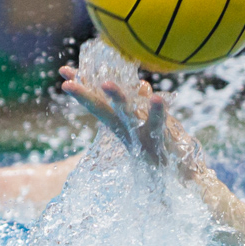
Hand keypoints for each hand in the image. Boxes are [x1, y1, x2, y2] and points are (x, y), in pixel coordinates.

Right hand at [59, 65, 187, 169]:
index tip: (63, 70)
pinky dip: (157, 110)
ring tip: (105, 83)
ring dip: (116, 99)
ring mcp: (140, 134)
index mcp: (121, 123)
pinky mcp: (159, 139)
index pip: (98, 101)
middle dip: (84, 96)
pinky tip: (156, 96)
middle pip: (102, 110)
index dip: (82, 86)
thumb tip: (141, 84)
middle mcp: (126, 129)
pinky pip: (157, 123)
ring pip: (126, 115)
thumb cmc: (164, 145)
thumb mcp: (152, 121)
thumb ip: (145, 103)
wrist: (181, 174)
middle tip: (66, 83)